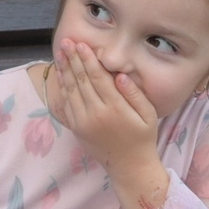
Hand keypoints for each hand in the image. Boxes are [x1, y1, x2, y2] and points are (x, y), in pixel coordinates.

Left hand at [48, 39, 165, 189]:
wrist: (129, 167)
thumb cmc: (142, 138)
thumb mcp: (148, 115)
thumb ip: (135, 94)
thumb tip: (120, 75)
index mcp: (114, 109)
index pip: (97, 78)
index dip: (87, 59)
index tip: (81, 44)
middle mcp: (95, 115)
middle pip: (81, 80)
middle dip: (73, 59)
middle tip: (66, 41)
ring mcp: (83, 122)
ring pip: (70, 90)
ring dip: (64, 69)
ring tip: (60, 52)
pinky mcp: (76, 128)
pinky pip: (66, 104)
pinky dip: (62, 87)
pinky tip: (61, 74)